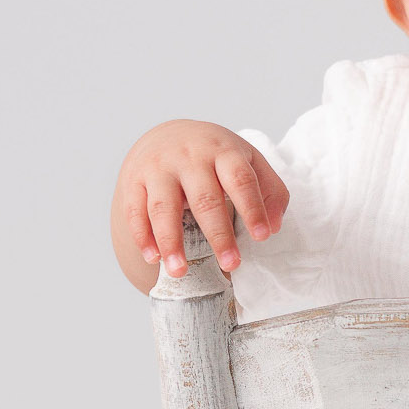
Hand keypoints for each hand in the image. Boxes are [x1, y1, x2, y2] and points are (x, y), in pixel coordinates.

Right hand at [113, 120, 287, 281]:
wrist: (167, 136)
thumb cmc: (215, 158)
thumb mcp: (248, 161)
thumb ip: (270, 191)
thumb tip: (273, 227)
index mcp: (223, 151)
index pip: (240, 180)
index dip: (252, 208)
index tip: (262, 237)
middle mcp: (189, 156)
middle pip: (205, 198)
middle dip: (218, 234)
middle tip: (231, 264)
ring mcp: (159, 168)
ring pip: (164, 207)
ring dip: (171, 242)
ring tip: (180, 272)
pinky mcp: (135, 181)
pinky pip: (135, 211)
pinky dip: (143, 236)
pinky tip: (153, 258)